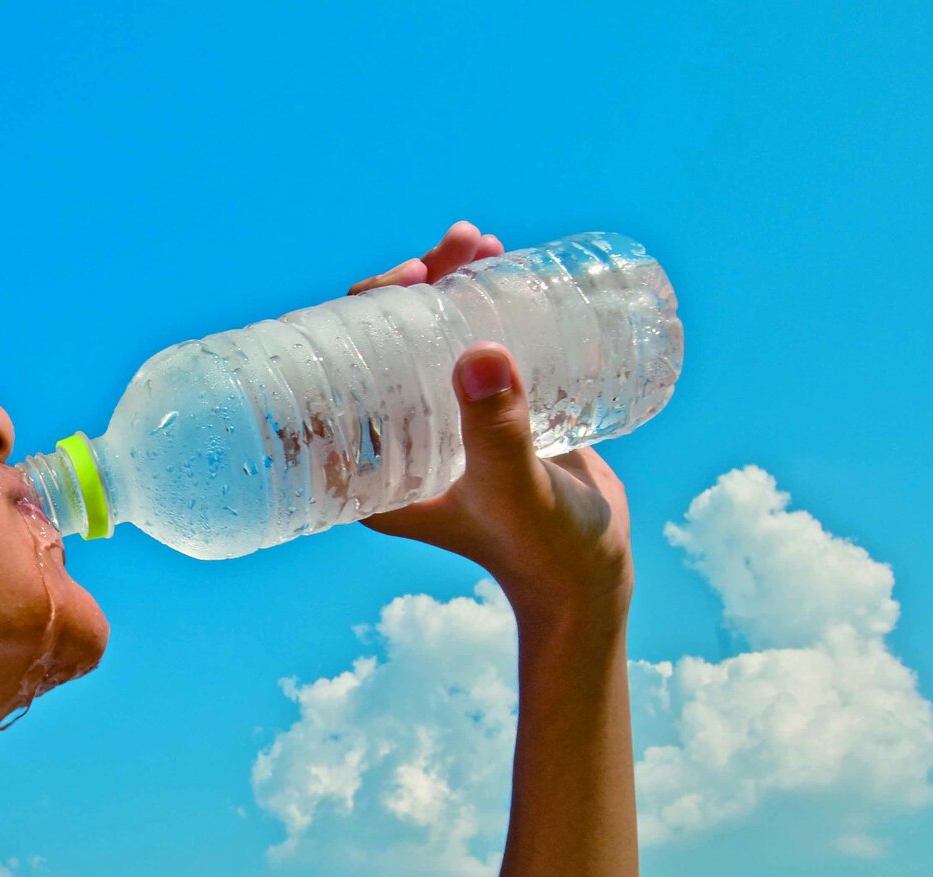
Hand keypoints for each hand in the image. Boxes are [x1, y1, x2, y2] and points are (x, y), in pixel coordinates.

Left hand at [350, 225, 633, 627]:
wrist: (592, 575)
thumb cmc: (543, 548)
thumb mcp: (515, 490)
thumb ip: (498, 434)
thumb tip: (478, 355)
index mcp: (376, 468)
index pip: (341, 375)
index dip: (360, 314)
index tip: (406, 279)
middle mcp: (400, 442)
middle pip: (386, 342)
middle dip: (414, 284)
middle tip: (459, 247)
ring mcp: (444, 425)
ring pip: (429, 336)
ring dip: (449, 283)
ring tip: (485, 244)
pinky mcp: (486, 415)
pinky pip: (470, 348)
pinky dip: (482, 304)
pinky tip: (503, 267)